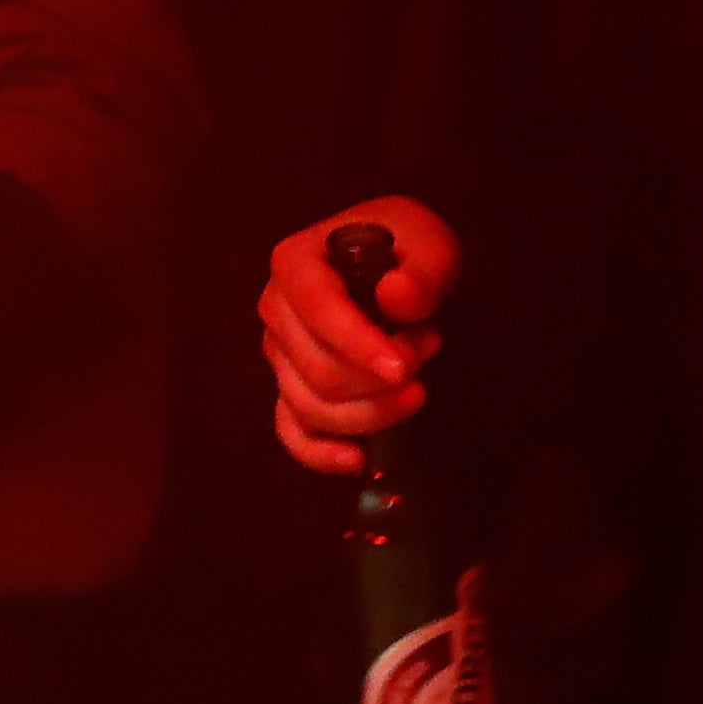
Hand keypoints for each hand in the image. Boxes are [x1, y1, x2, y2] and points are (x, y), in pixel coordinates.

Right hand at [262, 197, 457, 476]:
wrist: (395, 261)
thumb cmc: (406, 247)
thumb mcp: (428, 245)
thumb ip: (419, 271)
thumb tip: (395, 297)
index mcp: (295, 263)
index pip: (317, 311)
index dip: (359, 345)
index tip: (405, 368)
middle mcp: (275, 309)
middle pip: (318, 371)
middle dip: (380, 381)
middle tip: (427, 351)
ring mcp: (278, 353)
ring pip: (312, 407)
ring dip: (372, 412)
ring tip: (417, 384)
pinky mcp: (289, 386)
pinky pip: (291, 430)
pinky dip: (320, 454)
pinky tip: (358, 458)